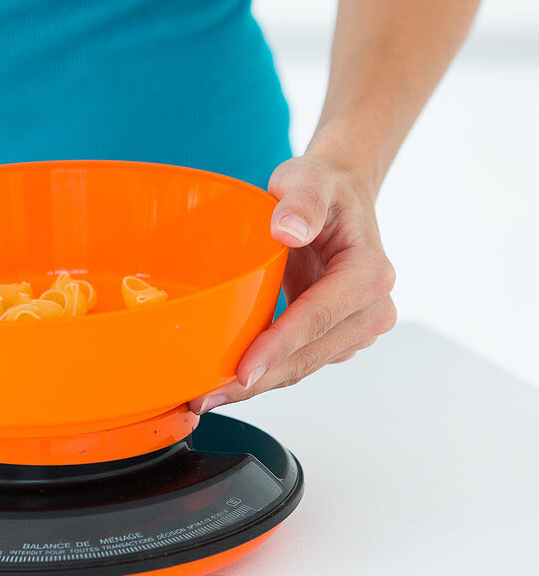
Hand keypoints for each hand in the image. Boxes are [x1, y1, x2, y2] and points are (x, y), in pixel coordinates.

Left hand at [189, 152, 397, 413]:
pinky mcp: (335, 337)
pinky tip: (226, 379)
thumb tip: (288, 229)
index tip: (243, 371)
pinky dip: (264, 371)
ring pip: (302, 366)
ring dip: (257, 384)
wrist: (337, 197)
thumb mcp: (309, 178)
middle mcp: (370, 308)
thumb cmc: (322, 188)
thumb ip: (301, 200)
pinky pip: (298, 361)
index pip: (318, 317)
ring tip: (207, 395)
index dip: (279, 347)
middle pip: (308, 355)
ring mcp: (355, 328)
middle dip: (257, 380)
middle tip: (206, 396)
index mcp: (368, 273)